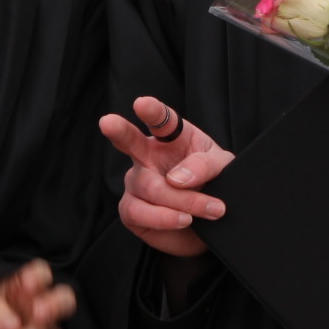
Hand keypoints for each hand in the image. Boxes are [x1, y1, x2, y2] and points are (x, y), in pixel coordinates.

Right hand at [97, 96, 234, 257]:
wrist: (211, 224)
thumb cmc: (214, 184)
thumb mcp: (221, 167)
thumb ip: (204, 165)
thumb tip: (177, 178)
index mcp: (170, 137)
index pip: (160, 119)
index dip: (152, 110)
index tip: (142, 103)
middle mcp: (146, 155)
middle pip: (129, 140)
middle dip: (118, 130)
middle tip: (107, 122)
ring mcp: (136, 182)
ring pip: (150, 187)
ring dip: (183, 201)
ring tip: (211, 210)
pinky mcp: (131, 210)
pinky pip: (139, 212)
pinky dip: (164, 218)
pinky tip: (183, 220)